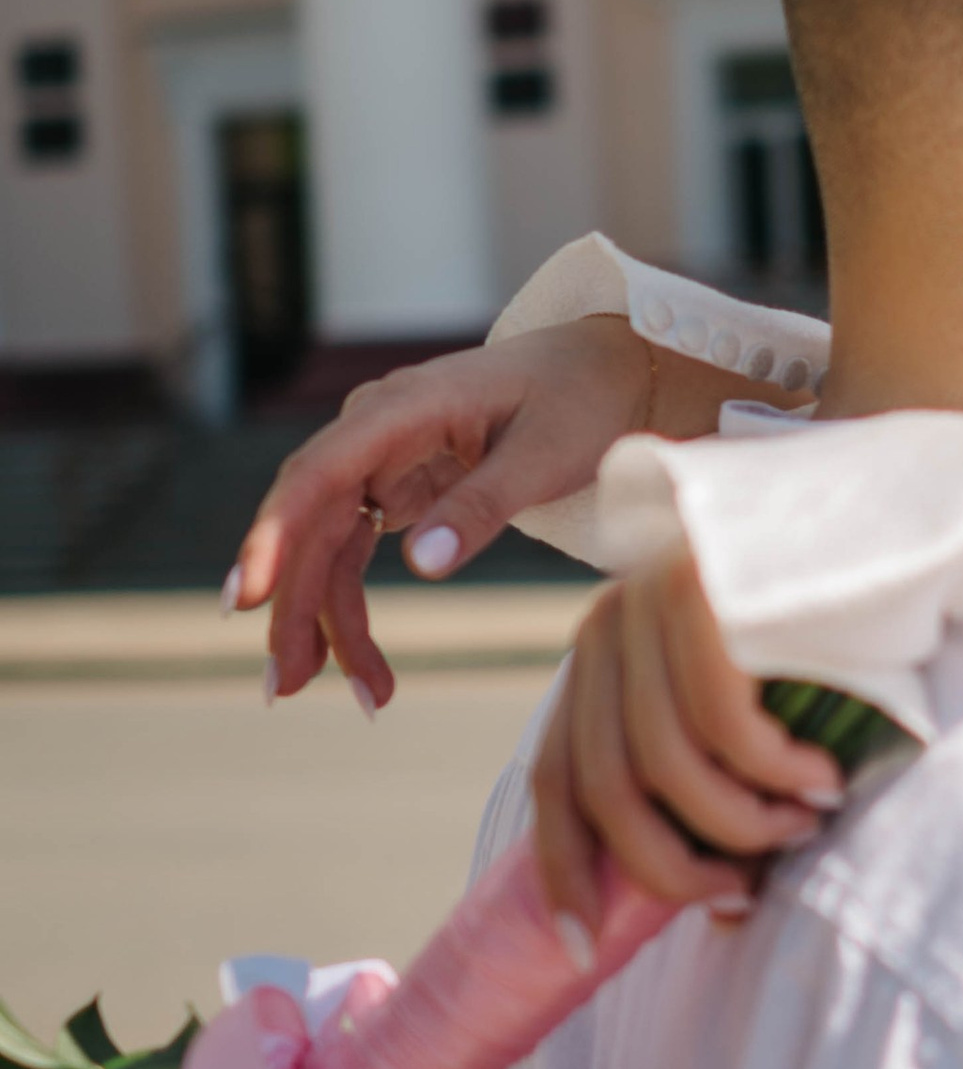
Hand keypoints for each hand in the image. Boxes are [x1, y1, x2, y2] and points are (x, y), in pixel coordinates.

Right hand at [230, 321, 658, 707]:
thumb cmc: (580, 398)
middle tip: (286, 684)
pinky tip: (361, 669)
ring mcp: (379, 461)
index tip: (249, 595)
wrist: (606, 369)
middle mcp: (373, 430)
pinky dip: (352, 611)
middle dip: (294, 605)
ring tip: (355, 699)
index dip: (276, 535)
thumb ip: (481, 505)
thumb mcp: (544, 454)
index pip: (319, 473)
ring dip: (325, 624)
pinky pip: (353, 554)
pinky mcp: (394, 489)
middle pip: (310, 522)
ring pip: (326, 549)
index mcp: (403, 407)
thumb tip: (420, 563)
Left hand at [532, 539, 846, 937]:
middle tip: (744, 889)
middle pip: (605, 788)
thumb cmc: (833, 621)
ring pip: (665, 766)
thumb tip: (711, 897)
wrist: (895, 505)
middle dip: (674, 865)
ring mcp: (652, 600)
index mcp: (601, 654)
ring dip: (740, 823)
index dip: (563, 870)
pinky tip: (822, 778)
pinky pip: (723, 724)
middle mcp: (609, 622)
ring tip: (804, 825)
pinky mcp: (708, 591)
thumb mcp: (748, 698)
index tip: (578, 949)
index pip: (556, 777)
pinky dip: (773, 772)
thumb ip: (708, 769)